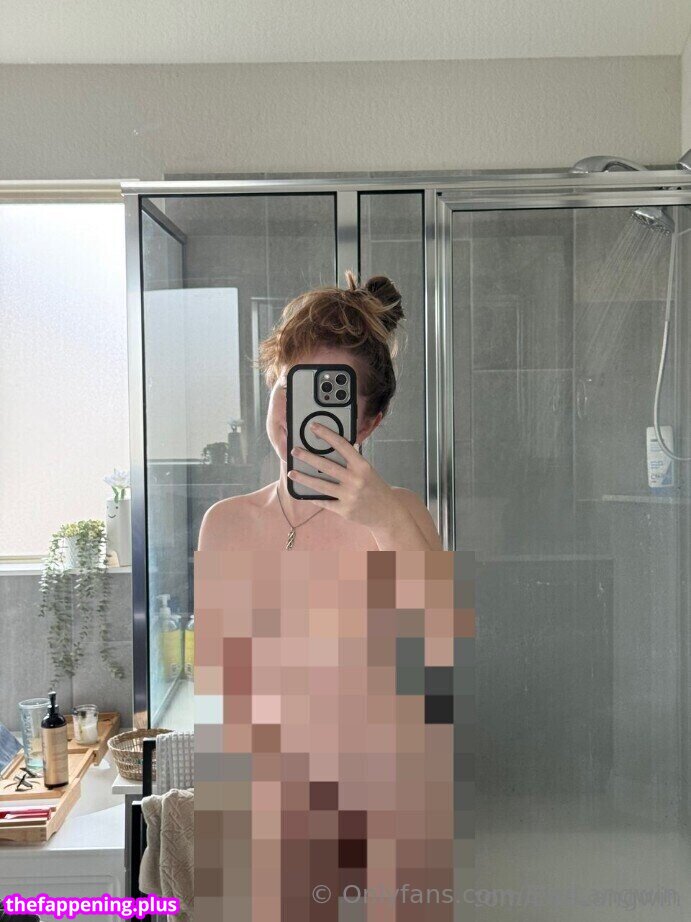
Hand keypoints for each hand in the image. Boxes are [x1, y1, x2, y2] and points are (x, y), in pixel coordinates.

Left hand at [289, 422, 403, 530]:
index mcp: (362, 466)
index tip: (313, 427)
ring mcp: (349, 496)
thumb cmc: (376, 488)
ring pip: (321, 485)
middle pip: (326, 466)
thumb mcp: (368, 470)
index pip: (341, 445)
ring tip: (292, 472)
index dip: (326, 434)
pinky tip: (304, 493)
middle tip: (294, 450)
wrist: (388, 513)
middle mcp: (355, 480)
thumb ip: (352, 461)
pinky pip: (324, 502)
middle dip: (307, 457)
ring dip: (303, 478)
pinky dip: (313, 497)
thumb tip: (334, 446)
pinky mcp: (344, 510)